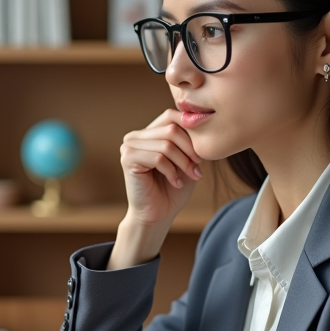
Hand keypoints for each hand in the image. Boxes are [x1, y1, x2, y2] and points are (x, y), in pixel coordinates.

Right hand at [119, 109, 202, 227]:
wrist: (158, 215)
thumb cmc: (174, 188)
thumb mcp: (187, 159)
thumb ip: (190, 140)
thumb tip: (202, 121)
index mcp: (149, 132)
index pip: (171, 115)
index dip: (190, 130)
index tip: (202, 153)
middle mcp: (136, 136)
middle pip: (171, 128)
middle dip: (190, 149)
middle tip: (197, 167)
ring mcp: (129, 146)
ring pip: (166, 144)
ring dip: (183, 162)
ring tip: (190, 176)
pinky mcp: (127, 159)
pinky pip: (158, 158)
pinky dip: (171, 171)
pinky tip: (175, 182)